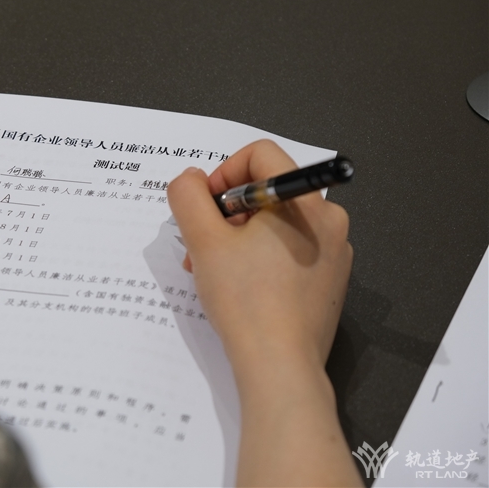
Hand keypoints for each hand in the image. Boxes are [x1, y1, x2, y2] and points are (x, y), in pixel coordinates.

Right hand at [167, 140, 360, 486]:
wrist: (279, 366)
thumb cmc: (245, 301)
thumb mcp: (203, 240)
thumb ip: (188, 196)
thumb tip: (191, 180)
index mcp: (306, 201)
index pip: (260, 154)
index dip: (223, 173)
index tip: (205, 207)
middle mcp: (329, 220)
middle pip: (266, 190)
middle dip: (225, 212)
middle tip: (200, 243)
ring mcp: (333, 252)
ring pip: (274, 223)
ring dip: (236, 236)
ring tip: (210, 268)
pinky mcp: (327, 280)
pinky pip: (287, 249)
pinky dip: (257, 256)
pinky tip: (236, 285)